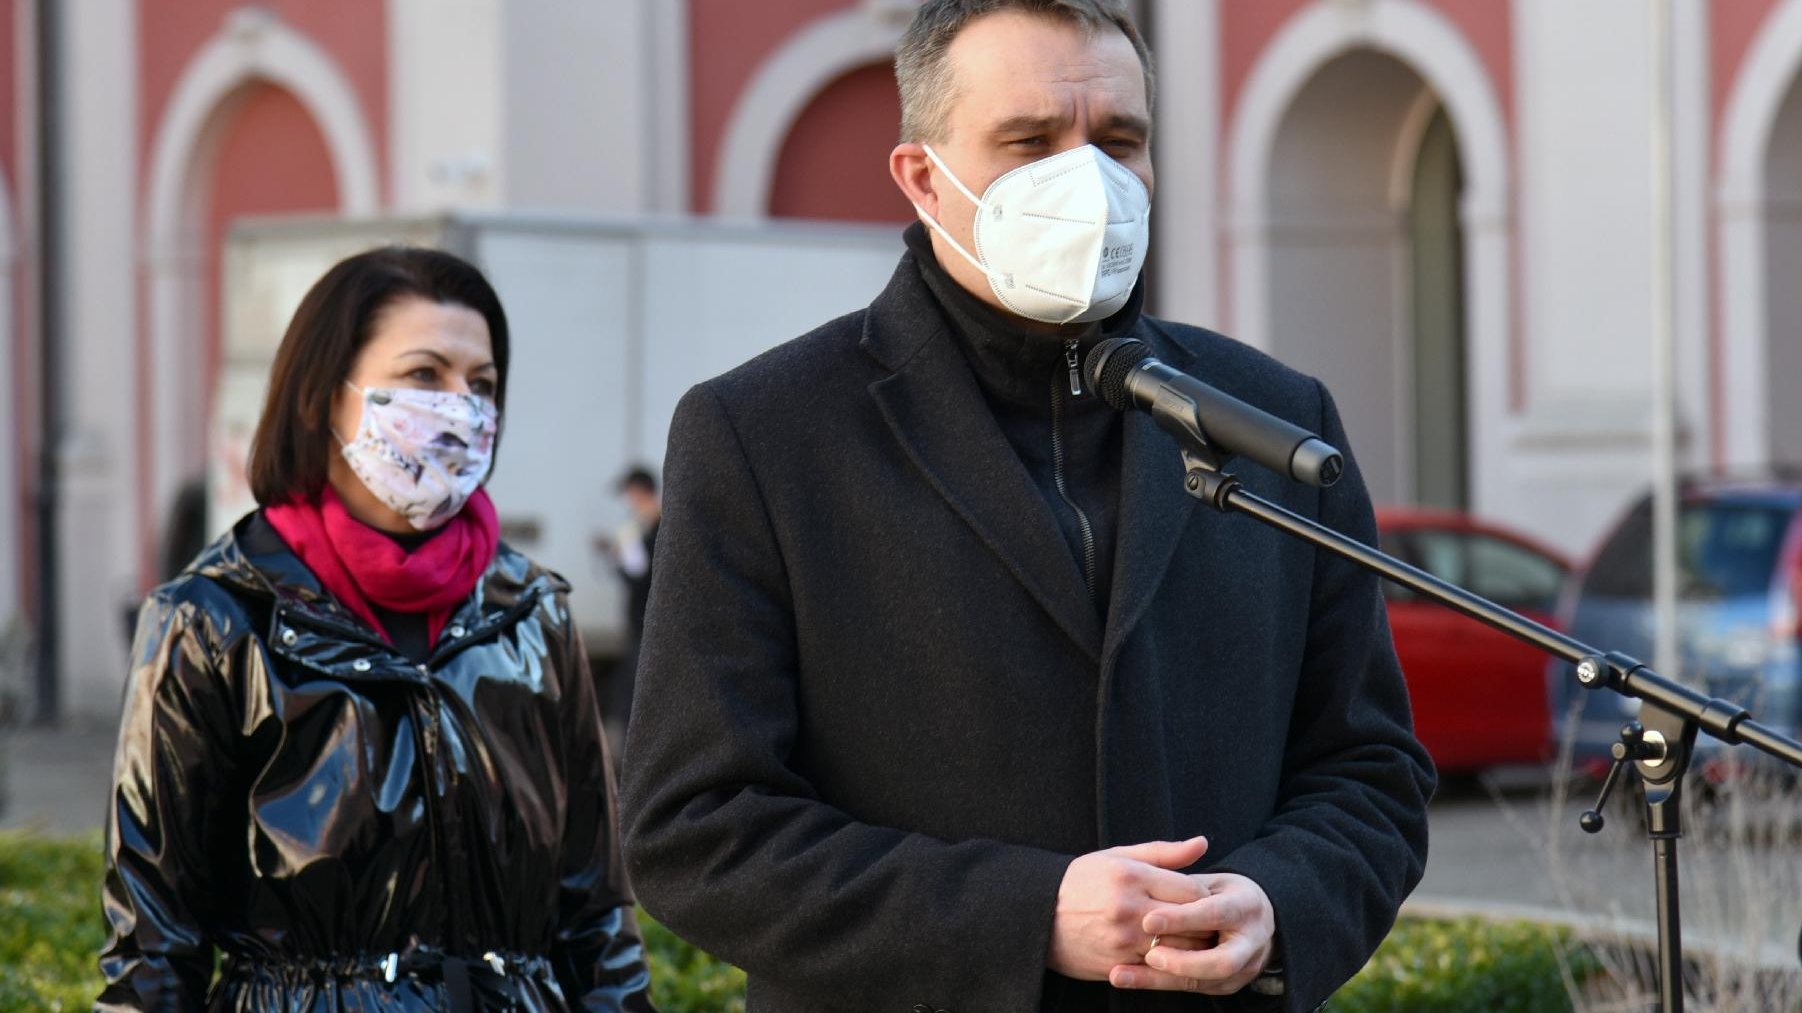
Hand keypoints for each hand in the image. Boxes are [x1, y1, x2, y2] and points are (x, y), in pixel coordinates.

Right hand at [1047, 836, 1209, 979]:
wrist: (1038, 915)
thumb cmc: (1082, 881)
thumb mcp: (1118, 857)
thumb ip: (1164, 852)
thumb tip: (1203, 843)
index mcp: (1132, 876)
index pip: (1193, 889)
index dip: (1205, 896)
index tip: (1203, 899)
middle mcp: (1129, 908)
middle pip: (1192, 922)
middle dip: (1205, 924)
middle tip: (1208, 923)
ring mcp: (1123, 940)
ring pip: (1181, 950)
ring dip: (1192, 948)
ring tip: (1193, 940)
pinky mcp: (1118, 965)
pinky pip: (1158, 970)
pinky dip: (1169, 965)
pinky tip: (1170, 957)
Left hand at [1108, 873, 1274, 994]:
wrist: (1256, 921)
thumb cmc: (1222, 894)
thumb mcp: (1210, 879)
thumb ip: (1184, 878)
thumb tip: (1153, 873)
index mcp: (1246, 905)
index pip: (1214, 913)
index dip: (1182, 919)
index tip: (1149, 920)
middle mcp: (1251, 941)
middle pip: (1221, 961)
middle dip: (1183, 961)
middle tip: (1149, 955)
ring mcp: (1243, 968)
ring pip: (1206, 982)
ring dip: (1164, 979)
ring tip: (1126, 973)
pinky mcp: (1227, 985)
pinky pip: (1194, 989)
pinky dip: (1160, 984)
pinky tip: (1130, 979)